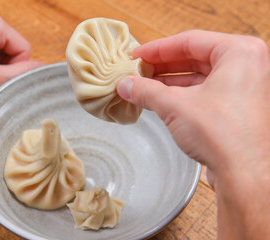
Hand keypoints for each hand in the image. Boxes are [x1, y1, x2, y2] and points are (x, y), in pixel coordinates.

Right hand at [117, 30, 269, 238]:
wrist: (246, 175)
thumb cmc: (224, 135)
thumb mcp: (175, 106)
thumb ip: (146, 91)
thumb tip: (126, 85)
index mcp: (240, 53)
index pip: (190, 41)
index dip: (157, 49)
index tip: (137, 55)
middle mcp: (248, 66)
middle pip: (195, 57)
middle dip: (163, 66)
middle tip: (138, 71)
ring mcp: (246, 88)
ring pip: (200, 76)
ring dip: (170, 81)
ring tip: (144, 85)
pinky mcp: (240, 108)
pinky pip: (206, 92)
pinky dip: (183, 95)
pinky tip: (161, 100)